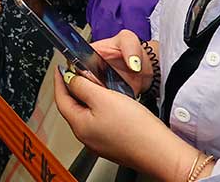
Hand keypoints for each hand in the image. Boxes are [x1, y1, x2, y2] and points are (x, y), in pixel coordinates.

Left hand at [55, 38, 200, 179]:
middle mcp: (86, 136)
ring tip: (93, 83)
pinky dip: (99, 108)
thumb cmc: (135, 129)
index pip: (61, 98)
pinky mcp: (113, 143)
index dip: (60, 80)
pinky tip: (110, 102)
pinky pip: (99, 121)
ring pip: (87, 114)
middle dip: (73, 88)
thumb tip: (70, 79)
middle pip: (72, 107)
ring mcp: (99, 142)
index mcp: (79, 126)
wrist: (159, 151)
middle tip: (76, 72)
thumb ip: (83, 86)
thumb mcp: (103, 98)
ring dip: (87, 97)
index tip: (61, 68)